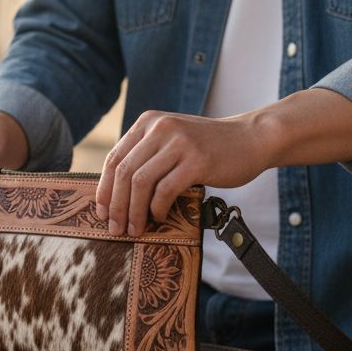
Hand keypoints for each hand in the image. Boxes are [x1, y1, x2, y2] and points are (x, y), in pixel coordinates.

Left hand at [95, 110, 263, 237]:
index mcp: (148, 122)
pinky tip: (159, 217)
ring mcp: (179, 143)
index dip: (104, 188)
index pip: (115, 158)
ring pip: (141, 182)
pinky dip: (157, 208)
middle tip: (114, 228)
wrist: (251, 138)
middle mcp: (160, 128)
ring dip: (134, 211)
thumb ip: (148, 155)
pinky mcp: (196, 161)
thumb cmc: (209, 147)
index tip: (101, 212)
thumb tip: (117, 194)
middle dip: (116, 205)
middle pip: (124, 172)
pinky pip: (165, 190)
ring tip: (134, 229)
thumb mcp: (172, 140)